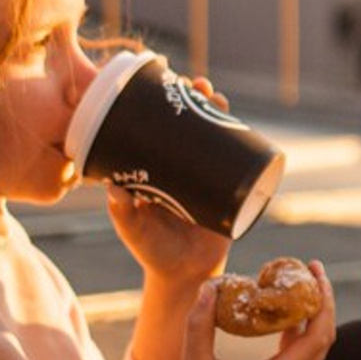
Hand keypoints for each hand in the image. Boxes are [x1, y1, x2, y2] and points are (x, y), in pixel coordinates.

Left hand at [105, 75, 236, 286]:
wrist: (187, 275)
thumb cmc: (154, 252)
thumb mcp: (136, 232)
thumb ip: (123, 215)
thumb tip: (113, 188)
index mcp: (157, 168)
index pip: (160, 127)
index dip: (163, 104)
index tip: (165, 84)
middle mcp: (182, 165)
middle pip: (192, 123)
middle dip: (196, 99)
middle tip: (198, 85)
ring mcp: (207, 174)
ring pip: (216, 134)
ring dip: (219, 112)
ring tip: (217, 98)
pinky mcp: (230, 188)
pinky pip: (238, 160)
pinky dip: (244, 142)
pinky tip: (247, 127)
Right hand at [173, 261, 335, 359]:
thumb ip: (199, 328)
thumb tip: (208, 288)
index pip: (318, 334)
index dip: (323, 299)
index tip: (314, 269)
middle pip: (325, 336)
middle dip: (323, 300)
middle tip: (311, 268)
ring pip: (317, 347)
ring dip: (314, 315)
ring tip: (301, 284)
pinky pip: (303, 356)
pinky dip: (301, 331)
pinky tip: (286, 312)